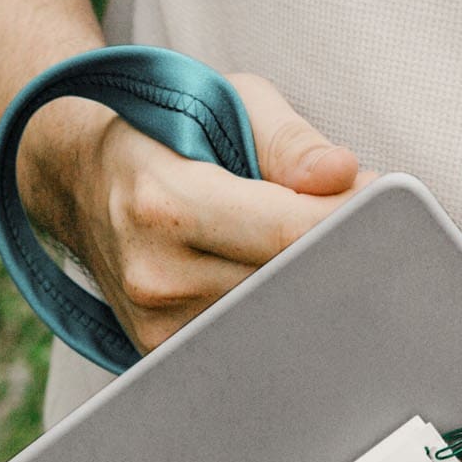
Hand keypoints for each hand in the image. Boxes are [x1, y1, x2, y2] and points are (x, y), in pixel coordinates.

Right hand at [17, 74, 371, 354]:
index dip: (348, 221)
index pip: (286, 232)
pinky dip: (274, 311)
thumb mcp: (225, 103)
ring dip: (303, 285)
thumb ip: (290, 141)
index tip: (381, 205)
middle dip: (330, 252)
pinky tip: (268, 280)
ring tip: (290, 243)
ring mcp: (160, 329)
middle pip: (287, 283)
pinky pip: (249, 341)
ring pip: (274, 318)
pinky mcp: (166, 359)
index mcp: (164, 204)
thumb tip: (345, 176)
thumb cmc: (162, 136)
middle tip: (348, 221)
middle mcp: (156, 276)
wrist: (80, 187)